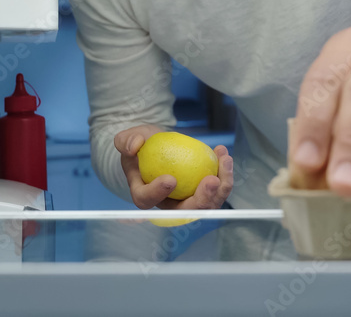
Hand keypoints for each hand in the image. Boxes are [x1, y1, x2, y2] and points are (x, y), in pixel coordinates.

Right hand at [114, 125, 233, 209]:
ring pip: (206, 204)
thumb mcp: (128, 138)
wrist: (157, 146)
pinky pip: (216, 189)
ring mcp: (185, 201)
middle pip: (184, 212)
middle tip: (212, 180)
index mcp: (142, 193)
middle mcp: (165, 203)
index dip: (157, 193)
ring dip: (221, 186)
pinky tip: (223, 154)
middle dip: (202, 200)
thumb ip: (126, 140)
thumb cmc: (141, 145)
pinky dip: (224, 174)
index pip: (146, 200)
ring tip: (225, 160)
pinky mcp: (201, 192)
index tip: (170, 179)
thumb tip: (134, 146)